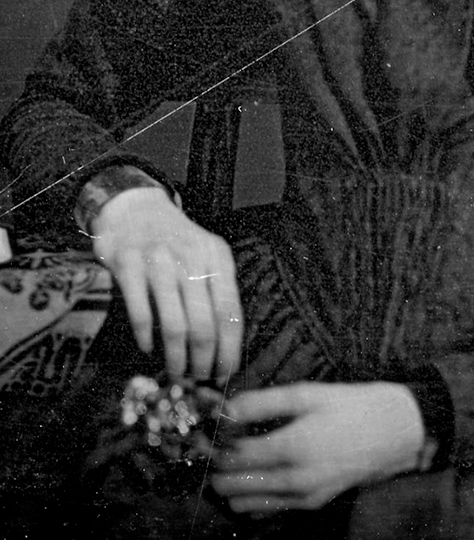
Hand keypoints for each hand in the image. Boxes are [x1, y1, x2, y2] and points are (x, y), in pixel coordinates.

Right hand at [91, 186, 241, 384]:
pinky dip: (146, 339)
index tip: (226, 373)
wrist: (135, 208)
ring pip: (175, 325)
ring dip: (176, 358)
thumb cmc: (175, 241)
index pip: (230, 312)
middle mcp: (191, 257)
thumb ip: (215, 290)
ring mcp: (158, 261)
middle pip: (205, 324)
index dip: (230, 348)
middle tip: (198, 379)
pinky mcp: (128, 265)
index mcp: (217, 256)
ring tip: (175, 372)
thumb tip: (225, 346)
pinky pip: (142, 314)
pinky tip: (147, 348)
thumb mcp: (204, 254)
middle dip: (204, 361)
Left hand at [211, 381, 425, 514]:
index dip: (214, 444)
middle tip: (214, 444)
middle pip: (232, 485)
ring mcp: (302, 498)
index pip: (233, 456)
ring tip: (232, 457)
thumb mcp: (307, 394)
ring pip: (244, 503)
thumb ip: (262, 402)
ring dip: (230, 484)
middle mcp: (294, 480)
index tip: (208, 430)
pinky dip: (250, 497)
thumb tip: (224, 409)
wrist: (392, 433)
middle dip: (216, 466)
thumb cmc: (348, 406)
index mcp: (292, 447)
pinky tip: (252, 474)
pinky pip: (266, 510)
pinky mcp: (310, 505)